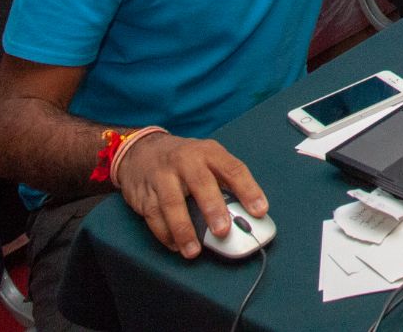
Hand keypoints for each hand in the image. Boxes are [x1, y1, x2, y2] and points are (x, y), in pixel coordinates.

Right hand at [115, 132, 266, 258]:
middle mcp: (186, 160)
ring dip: (184, 229)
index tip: (259, 211)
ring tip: (194, 251)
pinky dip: (165, 233)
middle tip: (223, 231)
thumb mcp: (208, 160)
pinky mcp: (144, 192)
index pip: (233, 169)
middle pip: (201, 183)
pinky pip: (154, 215)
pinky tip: (176, 245)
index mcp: (209, 152)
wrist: (142, 151)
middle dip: (213, 209)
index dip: (248, 190)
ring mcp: (162, 175)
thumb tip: (246, 215)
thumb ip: (225, 183)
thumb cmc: (185, 161)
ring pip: (172, 203)